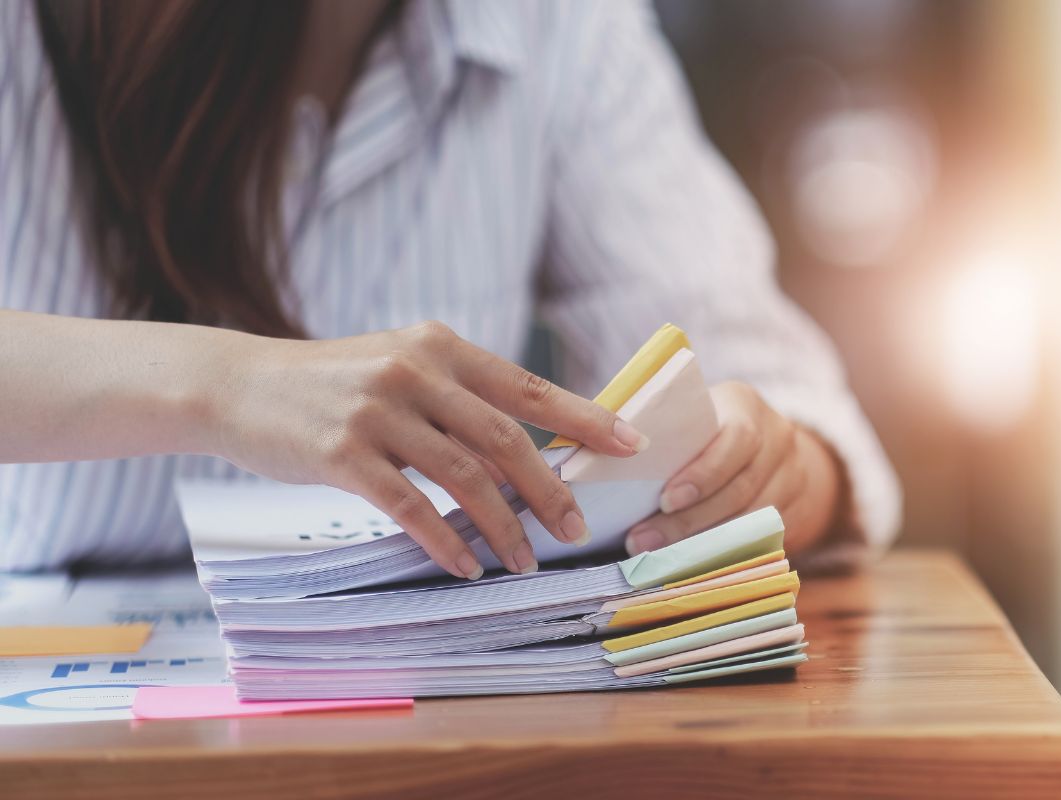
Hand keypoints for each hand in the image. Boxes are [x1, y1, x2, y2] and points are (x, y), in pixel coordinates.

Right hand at [209, 321, 645, 579]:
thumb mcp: (400, 368)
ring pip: (462, 476)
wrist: (241, 384)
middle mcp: (415, 371)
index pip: (527, 387)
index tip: (629, 446)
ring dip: (501, 526)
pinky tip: (465, 566)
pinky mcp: (341, 452)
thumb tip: (526, 450)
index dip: (583, 418)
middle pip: (503, 439)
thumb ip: (458, 400)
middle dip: (548, 490)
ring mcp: (377, 410)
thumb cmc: (333, 383)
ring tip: (524, 562)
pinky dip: (443, 539)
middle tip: (576, 530)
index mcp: (440, 347)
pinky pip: (409, 505)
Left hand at [625, 382, 840, 556]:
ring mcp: (793, 477)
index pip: (735, 440)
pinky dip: (722, 553)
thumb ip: (665, 429)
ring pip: (749, 520)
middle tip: (642, 540)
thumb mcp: (694, 415)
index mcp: (746, 407)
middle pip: (738, 489)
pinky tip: (688, 565)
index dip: (702, 474)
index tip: (663, 500)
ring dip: (700, 543)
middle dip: (688, 520)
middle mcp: (778, 439)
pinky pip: (759, 540)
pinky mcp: (796, 511)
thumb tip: (606, 451)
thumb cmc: (708, 428)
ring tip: (656, 556)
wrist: (770, 446)